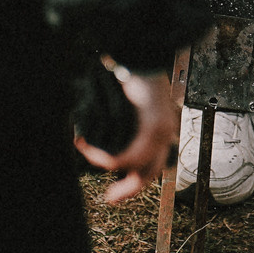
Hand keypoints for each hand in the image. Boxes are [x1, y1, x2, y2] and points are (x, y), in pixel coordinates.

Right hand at [74, 62, 181, 203]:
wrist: (139, 53)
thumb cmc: (128, 75)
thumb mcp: (125, 104)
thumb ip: (121, 124)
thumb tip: (98, 140)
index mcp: (160, 129)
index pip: (152, 165)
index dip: (134, 181)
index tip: (115, 192)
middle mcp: (165, 132)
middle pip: (149, 172)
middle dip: (128, 189)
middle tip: (109, 199)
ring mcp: (161, 130)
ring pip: (138, 166)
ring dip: (108, 164)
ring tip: (88, 154)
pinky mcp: (153, 126)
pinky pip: (131, 155)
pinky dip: (109, 157)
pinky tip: (92, 151)